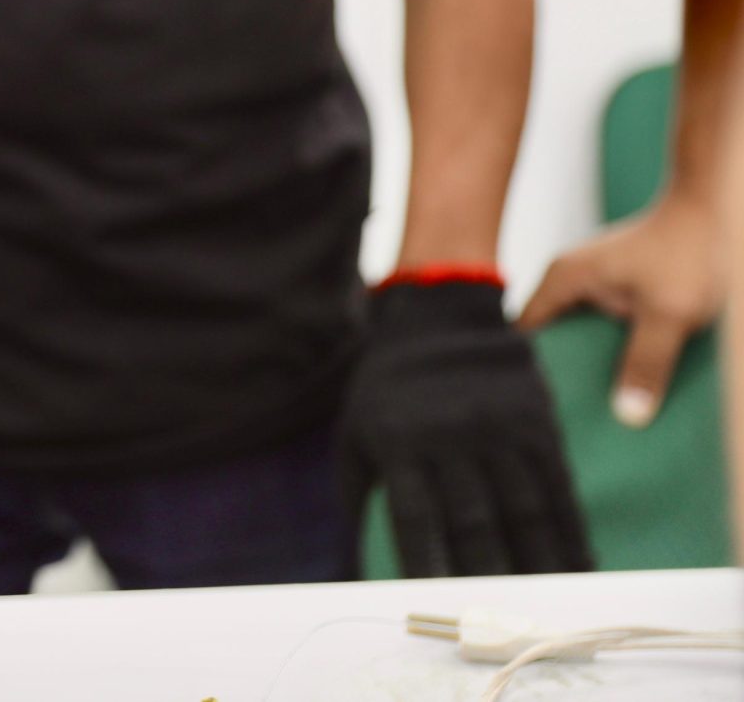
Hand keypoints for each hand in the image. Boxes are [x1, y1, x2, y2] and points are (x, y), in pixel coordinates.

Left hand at [342, 281, 592, 576]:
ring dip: (539, 564)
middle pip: (474, 521)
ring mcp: (498, 431)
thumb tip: (357, 552)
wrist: (439, 317)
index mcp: (400, 442)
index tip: (435, 603)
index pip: (415, 517)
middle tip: (501, 617)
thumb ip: (357, 487)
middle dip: (488, 574)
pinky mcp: (536, 425)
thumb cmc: (388, 385)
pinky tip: (579, 563)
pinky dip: (570, 531)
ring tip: (550, 605)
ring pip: (523, 510)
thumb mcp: (355, 427)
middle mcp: (450, 439)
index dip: (426, 563)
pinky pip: (557, 487)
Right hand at [519, 194, 722, 428]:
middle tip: (571, 422)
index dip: (527, 372)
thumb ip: (647, 363)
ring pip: (578, 338)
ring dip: (591, 369)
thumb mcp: (671, 314)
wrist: (716, 211)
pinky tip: (626, 382)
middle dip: (562, 378)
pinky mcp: (614, 291)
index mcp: (563, 279)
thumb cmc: (689, 253)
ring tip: (598, 411)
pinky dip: (611, 355)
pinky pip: (601, 331)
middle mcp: (567, 281)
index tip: (538, 411)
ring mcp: (590, 285)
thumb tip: (626, 417)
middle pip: (550, 341)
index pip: (524, 334)